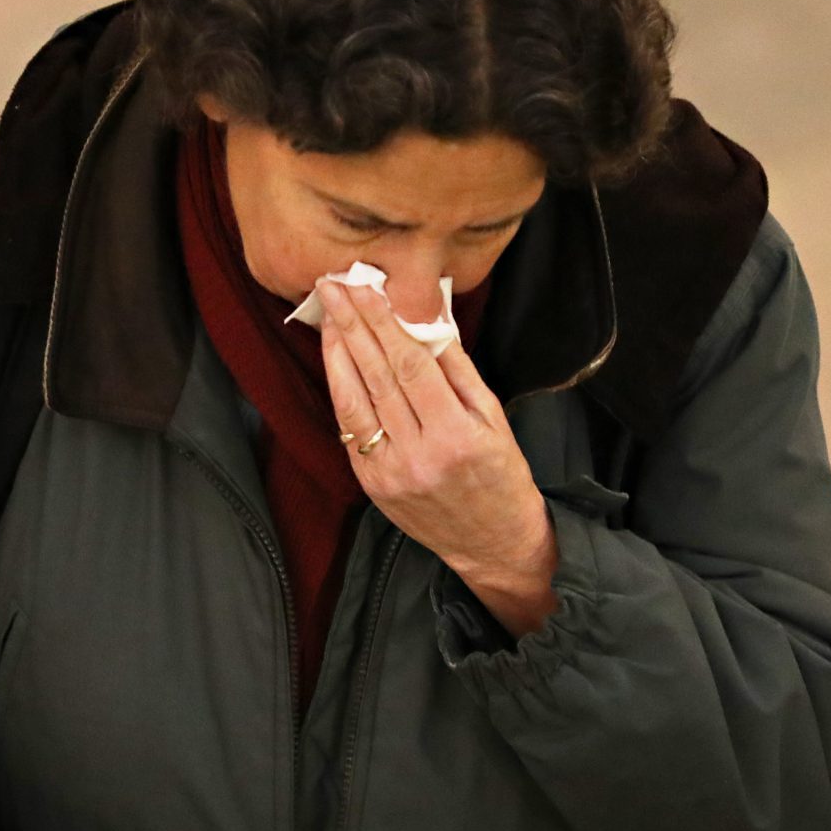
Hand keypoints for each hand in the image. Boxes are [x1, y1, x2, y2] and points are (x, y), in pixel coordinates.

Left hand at [318, 280, 559, 635]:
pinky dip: (341, 390)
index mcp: (454, 435)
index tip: (364, 287)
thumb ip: (458, 369)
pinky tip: (336, 360)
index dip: (381, 322)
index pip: (408, 365)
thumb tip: (427, 317)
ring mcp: (389, 473)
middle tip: (332, 287)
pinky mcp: (372, 485)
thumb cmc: (502, 476)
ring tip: (328, 315)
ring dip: (336, 353)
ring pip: (354, 401)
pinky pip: (351, 429)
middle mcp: (417, 455)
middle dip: (352, 326)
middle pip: (375, 377)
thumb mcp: (494, 419)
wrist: (492, 543)